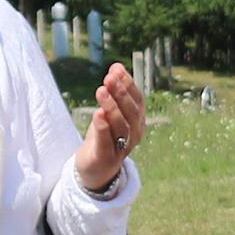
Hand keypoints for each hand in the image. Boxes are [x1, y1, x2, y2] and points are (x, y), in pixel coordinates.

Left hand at [75, 63, 146, 192]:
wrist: (96, 168)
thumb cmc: (105, 136)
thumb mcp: (110, 112)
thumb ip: (113, 91)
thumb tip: (116, 66)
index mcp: (138, 121)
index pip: (138, 100)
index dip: (129, 84)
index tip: (117, 70)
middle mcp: (134, 134)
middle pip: (132, 112)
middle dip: (121, 94)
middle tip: (109, 78)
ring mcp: (122, 148)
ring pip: (121, 126)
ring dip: (112, 107)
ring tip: (101, 91)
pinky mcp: (106, 158)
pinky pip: (107, 142)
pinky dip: (104, 128)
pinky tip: (98, 114)